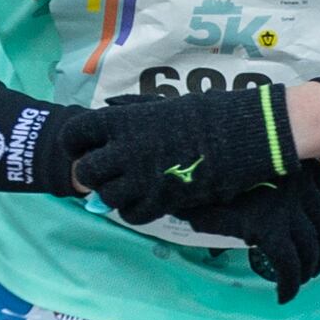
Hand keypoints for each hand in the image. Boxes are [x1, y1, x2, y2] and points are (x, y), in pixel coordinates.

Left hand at [57, 79, 297, 220]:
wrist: (244, 135)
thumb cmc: (208, 113)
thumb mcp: (164, 105)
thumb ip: (133, 113)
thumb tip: (110, 108)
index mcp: (123, 120)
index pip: (75, 134)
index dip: (75, 145)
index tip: (84, 149)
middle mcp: (126, 149)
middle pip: (86, 171)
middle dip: (93, 175)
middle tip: (108, 174)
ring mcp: (143, 177)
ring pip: (108, 197)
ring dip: (115, 195)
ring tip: (131, 188)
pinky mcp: (162, 200)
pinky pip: (133, 215)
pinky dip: (136, 211)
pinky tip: (147, 202)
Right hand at [177, 162, 319, 303]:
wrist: (189, 170)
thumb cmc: (219, 171)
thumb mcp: (258, 168)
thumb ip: (279, 182)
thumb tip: (295, 213)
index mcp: (301, 164)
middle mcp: (300, 182)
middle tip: (317, 266)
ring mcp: (285, 204)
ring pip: (310, 247)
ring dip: (310, 268)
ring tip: (300, 280)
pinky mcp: (267, 226)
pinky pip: (288, 263)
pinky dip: (290, 283)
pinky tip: (284, 294)